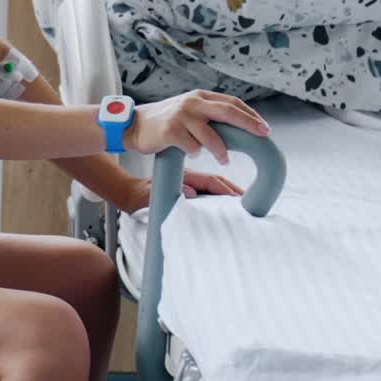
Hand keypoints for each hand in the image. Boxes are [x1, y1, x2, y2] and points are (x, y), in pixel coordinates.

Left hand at [118, 170, 243, 214]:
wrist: (129, 193)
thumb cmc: (140, 195)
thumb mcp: (151, 195)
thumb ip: (168, 193)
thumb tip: (190, 193)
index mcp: (184, 178)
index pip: (210, 182)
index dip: (225, 189)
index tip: (239, 197)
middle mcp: (190, 179)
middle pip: (217, 181)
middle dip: (234, 190)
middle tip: (250, 200)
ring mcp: (191, 183)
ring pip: (215, 185)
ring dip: (229, 192)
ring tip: (245, 202)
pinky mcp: (189, 189)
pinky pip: (209, 191)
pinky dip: (220, 195)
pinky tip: (230, 202)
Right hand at [124, 90, 269, 164]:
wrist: (133, 125)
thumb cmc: (164, 121)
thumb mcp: (188, 110)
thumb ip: (208, 113)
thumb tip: (235, 125)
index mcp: (200, 96)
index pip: (232, 102)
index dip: (250, 115)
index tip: (263, 127)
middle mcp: (192, 102)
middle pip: (228, 111)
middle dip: (248, 124)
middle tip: (262, 135)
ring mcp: (181, 115)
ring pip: (211, 134)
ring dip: (221, 150)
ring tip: (225, 159)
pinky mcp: (170, 130)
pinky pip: (191, 146)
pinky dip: (196, 153)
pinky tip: (193, 155)